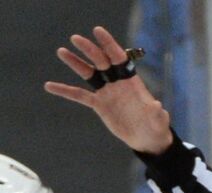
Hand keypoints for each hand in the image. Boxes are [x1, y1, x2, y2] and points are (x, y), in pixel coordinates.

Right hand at [44, 26, 174, 154]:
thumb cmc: (156, 127)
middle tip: (76, 38)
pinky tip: (49, 86)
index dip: (109, 44)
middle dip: (90, 50)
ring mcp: (107, 93)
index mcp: (131, 81)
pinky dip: (65, 91)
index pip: (119, 58)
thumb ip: (157, 113)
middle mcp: (117, 83)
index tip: (97, 31)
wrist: (147, 139)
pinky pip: (79, 96)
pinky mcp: (99, 104)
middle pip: (101, 62)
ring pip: (89, 74)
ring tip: (61, 51)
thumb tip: (158, 106)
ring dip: (76, 63)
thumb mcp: (159, 121)